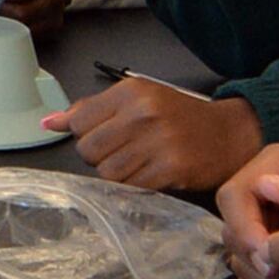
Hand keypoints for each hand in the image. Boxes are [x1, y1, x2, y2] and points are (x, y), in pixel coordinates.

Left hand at [47, 76, 266, 190]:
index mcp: (131, 91)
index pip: (79, 122)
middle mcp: (143, 113)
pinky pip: (130, 187)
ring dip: (118, 176)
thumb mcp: (138, 100)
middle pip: (89, 150)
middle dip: (101, 158)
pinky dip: (136, 187)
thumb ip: (91, 110)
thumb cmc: (179, 117)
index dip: (88, 136)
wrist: (230, 134)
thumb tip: (48, 122)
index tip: (107, 137)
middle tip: (126, 153)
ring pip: (107, 173)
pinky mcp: (170, 168)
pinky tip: (151, 175)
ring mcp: (157, 141)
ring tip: (140, 164)